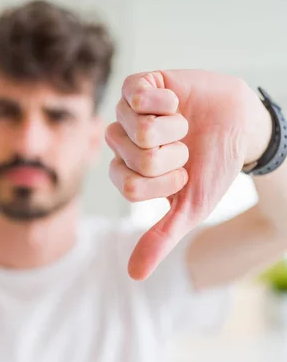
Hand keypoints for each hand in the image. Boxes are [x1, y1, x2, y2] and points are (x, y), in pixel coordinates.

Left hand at [106, 69, 271, 279]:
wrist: (240, 128)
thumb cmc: (211, 168)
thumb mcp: (190, 208)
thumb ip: (160, 238)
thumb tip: (134, 276)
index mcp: (126, 174)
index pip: (129, 187)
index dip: (165, 183)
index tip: (182, 175)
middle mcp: (121, 145)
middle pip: (135, 159)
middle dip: (173, 156)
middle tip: (184, 147)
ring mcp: (127, 114)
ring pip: (140, 130)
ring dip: (173, 130)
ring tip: (181, 125)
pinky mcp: (139, 85)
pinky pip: (137, 95)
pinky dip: (167, 102)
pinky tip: (176, 103)